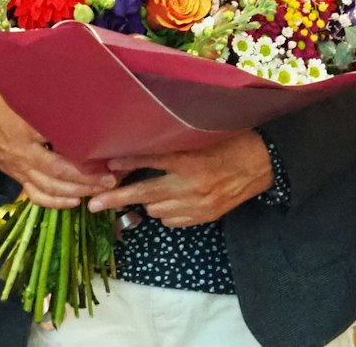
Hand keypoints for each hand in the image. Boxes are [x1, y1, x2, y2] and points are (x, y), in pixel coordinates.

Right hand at [0, 90, 113, 208]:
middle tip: (111, 177)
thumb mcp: (22, 93)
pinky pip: (36, 195)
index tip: (104, 151)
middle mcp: (23, 151)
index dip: (80, 148)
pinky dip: (56, 202)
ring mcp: (20, 168)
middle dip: (86, 177)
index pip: (56, 138)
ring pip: (50, 187)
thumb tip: (80, 88)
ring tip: (102, 190)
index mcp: (25, 126)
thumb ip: (47, 97)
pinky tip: (75, 202)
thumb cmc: (2, 103)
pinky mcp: (17, 177)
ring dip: (77, 191)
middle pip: (57, 170)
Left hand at [87, 131, 271, 227]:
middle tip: (93, 204)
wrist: (261, 163)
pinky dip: (166, 211)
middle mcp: (191, 184)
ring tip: (147, 189)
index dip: (127, 162)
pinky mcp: (203, 217)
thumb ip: (172, 143)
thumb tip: (139, 146)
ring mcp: (198, 205)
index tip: (106, 165)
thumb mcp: (200, 135)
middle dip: (116, 198)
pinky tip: (170, 198)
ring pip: (156, 209)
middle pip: (145, 193)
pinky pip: (171, 220)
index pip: (151, 160)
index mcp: (190, 159)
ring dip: (147, 200)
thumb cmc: (229, 141)